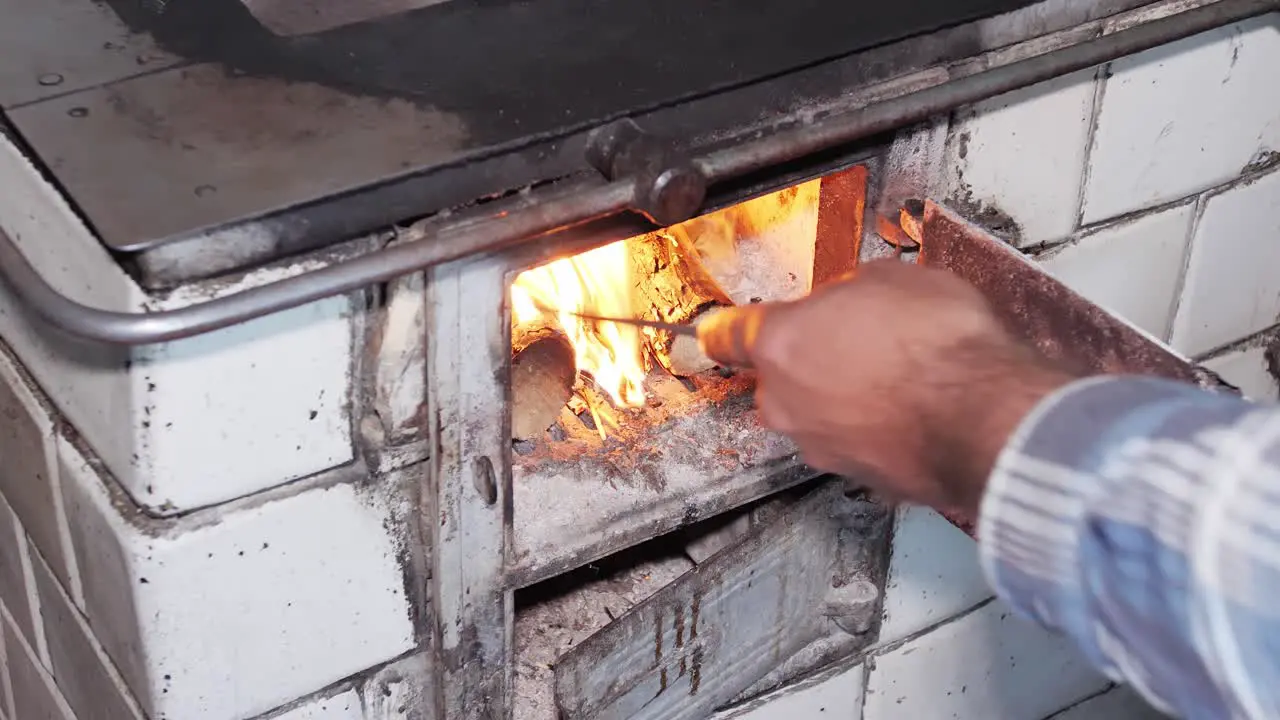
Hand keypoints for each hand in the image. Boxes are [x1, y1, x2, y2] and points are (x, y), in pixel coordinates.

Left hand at [747, 260, 1075, 516]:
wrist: (988, 418)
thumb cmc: (941, 344)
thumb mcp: (892, 279)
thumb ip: (849, 294)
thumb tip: (850, 302)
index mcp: (781, 342)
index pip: (727, 334)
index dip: (725, 328)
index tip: (714, 331)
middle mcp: (786, 402)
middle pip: (779, 377)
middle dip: (809, 360)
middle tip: (858, 342)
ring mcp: (818, 446)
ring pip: (815, 414)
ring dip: (843, 399)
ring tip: (899, 380)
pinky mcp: (856, 478)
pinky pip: (853, 444)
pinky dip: (873, 431)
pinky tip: (913, 414)